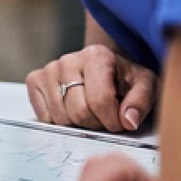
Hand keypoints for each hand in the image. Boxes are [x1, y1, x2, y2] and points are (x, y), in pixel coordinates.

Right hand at [26, 43, 158, 132]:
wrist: (105, 66)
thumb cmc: (125, 78)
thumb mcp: (145, 85)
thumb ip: (141, 102)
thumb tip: (128, 121)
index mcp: (96, 56)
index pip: (100, 101)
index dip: (113, 121)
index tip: (121, 122)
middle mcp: (68, 60)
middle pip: (79, 112)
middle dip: (96, 124)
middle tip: (105, 118)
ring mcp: (48, 70)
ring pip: (61, 117)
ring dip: (78, 124)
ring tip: (90, 112)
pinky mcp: (34, 80)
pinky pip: (44, 116)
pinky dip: (59, 120)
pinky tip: (71, 109)